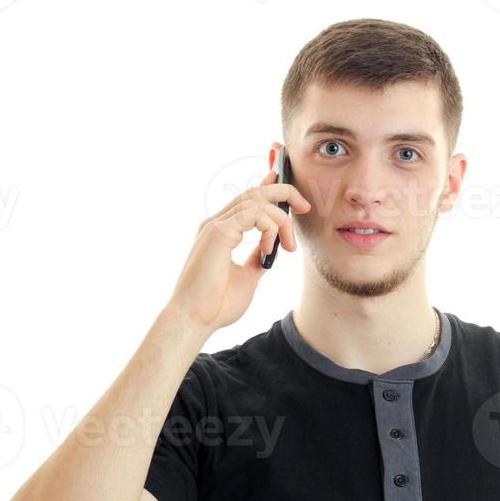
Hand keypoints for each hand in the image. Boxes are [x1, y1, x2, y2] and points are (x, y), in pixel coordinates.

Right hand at [168, 163, 310, 333]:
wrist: (195, 320)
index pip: (247, 199)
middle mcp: (217, 224)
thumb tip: (272, 250)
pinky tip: (269, 248)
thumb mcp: (246, 277)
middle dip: (284, 191)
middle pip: (254, 191)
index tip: (287, 180)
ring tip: (289, 245)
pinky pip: (254, 213)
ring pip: (257, 199)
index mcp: (221, 232)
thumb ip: (257, 259)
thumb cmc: (215, 304)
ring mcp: (216, 225)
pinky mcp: (218, 232)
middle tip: (304, 208)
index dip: (268, 183)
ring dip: (281, 219)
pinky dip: (269, 227)